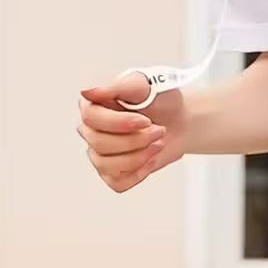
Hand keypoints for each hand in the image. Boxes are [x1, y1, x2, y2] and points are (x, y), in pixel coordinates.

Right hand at [76, 72, 187, 192]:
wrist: (180, 118)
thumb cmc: (161, 99)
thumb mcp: (143, 84)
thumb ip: (116, 87)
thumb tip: (86, 92)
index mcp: (94, 105)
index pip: (90, 117)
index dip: (119, 123)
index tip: (145, 120)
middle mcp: (92, 130)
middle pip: (99, 143)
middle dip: (136, 139)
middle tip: (159, 130)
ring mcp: (100, 153)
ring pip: (106, 165)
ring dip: (139, 156)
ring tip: (158, 142)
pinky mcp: (113, 173)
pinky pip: (117, 183)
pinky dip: (139, 172)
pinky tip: (151, 157)